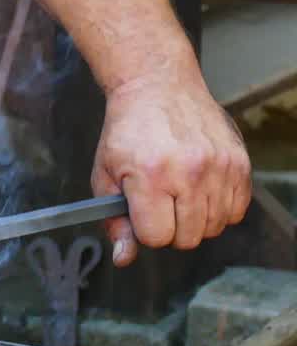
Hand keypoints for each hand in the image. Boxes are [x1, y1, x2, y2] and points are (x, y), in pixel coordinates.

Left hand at [92, 62, 250, 266]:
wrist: (158, 88)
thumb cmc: (127, 133)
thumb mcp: (106, 176)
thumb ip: (114, 221)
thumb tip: (124, 258)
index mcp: (151, 177)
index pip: (157, 238)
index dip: (146, 231)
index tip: (142, 213)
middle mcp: (190, 173)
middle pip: (188, 238)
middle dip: (170, 228)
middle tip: (160, 203)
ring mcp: (219, 167)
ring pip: (214, 227)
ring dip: (195, 220)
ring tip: (178, 194)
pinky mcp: (239, 162)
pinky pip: (236, 210)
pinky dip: (219, 208)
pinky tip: (200, 189)